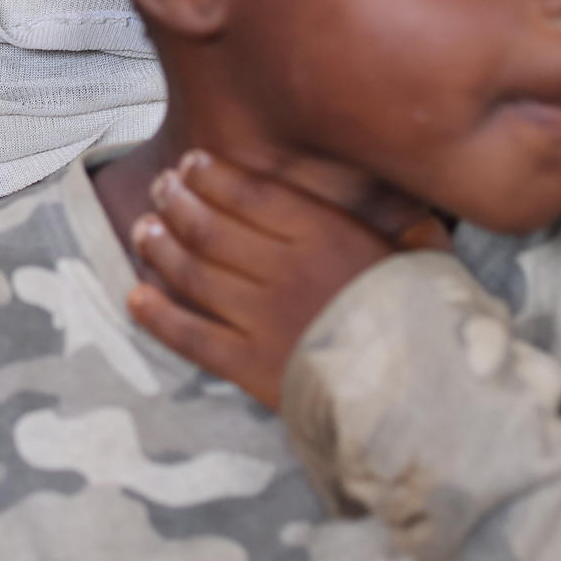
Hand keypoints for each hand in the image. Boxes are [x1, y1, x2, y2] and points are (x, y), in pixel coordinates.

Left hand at [125, 151, 451, 407]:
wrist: (420, 396)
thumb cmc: (425, 325)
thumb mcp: (423, 263)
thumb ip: (410, 234)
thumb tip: (421, 220)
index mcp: (325, 234)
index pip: (251, 193)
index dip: (213, 175)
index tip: (191, 164)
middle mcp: (284, 268)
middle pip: (212, 225)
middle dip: (177, 202)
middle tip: (161, 190)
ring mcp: (262, 317)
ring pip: (194, 271)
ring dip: (160, 247)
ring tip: (142, 230)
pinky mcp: (249, 365)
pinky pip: (191, 334)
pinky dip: (158, 315)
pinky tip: (136, 296)